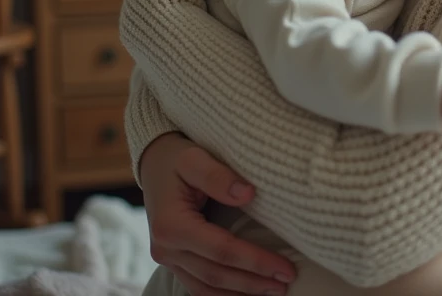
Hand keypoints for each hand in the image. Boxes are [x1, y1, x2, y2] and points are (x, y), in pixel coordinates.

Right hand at [140, 133, 295, 294]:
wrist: (154, 164)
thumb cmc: (177, 159)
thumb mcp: (194, 158)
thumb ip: (218, 176)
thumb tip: (248, 194)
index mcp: (171, 225)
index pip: (222, 250)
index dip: (256, 261)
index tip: (286, 269)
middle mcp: (165, 248)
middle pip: (216, 275)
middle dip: (254, 282)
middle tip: (287, 284)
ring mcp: (167, 258)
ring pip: (206, 288)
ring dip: (241, 293)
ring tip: (273, 292)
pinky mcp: (174, 261)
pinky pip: (199, 286)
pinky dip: (223, 294)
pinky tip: (247, 292)